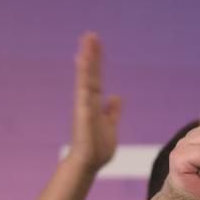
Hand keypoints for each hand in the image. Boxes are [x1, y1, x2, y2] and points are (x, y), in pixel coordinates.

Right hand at [65, 32, 123, 174]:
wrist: (88, 165)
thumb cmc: (97, 148)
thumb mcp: (110, 125)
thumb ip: (112, 111)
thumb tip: (117, 97)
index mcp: (95, 103)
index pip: (97, 77)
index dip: (97, 61)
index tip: (96, 44)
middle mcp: (87, 101)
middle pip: (90, 73)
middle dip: (91, 53)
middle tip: (90, 34)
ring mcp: (84, 105)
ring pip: (85, 77)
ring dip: (86, 59)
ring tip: (86, 41)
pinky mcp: (83, 111)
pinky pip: (84, 89)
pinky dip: (83, 75)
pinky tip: (83, 61)